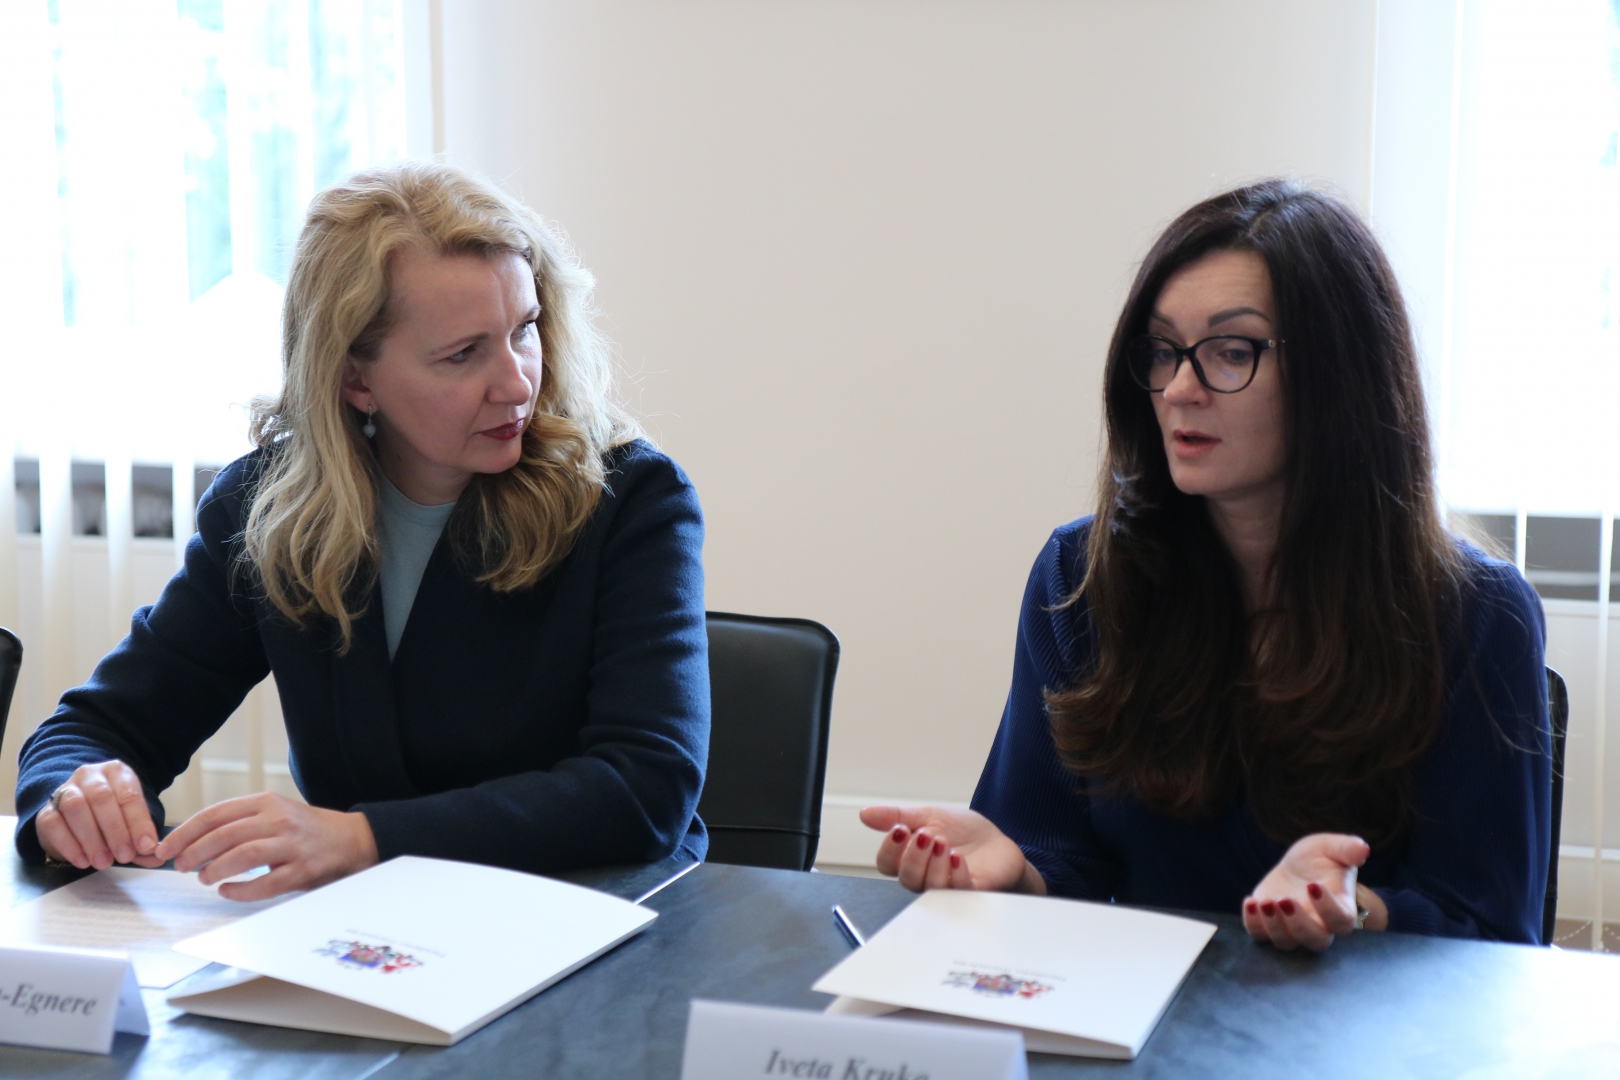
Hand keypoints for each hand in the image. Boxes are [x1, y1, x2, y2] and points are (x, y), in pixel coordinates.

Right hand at [35, 761, 164, 869]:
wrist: (76, 815)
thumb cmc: (111, 815)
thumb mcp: (130, 821)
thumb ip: (142, 839)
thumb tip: (158, 857)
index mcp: (117, 772)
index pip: (129, 794)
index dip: (138, 822)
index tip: (145, 846)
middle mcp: (90, 776)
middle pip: (102, 797)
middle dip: (116, 830)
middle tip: (124, 856)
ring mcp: (65, 790)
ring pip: (76, 807)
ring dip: (92, 838)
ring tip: (104, 862)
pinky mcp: (46, 810)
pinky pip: (53, 824)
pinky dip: (69, 845)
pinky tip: (83, 861)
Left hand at [155, 793, 378, 900]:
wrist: (353, 840)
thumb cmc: (307, 830)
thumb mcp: (275, 813)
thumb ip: (241, 823)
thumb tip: (194, 842)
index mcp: (267, 802)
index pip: (215, 814)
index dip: (185, 832)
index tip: (165, 847)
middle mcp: (279, 820)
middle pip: (224, 834)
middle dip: (194, 852)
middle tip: (180, 866)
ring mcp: (292, 845)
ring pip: (242, 856)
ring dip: (215, 869)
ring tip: (203, 878)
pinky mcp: (303, 870)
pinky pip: (265, 884)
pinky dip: (241, 890)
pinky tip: (228, 891)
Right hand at [860, 805, 1044, 894]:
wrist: (997, 842)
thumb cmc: (961, 832)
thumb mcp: (928, 815)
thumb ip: (897, 816)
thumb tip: (864, 814)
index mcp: (910, 860)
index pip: (887, 863)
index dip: (890, 849)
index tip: (899, 828)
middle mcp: (925, 878)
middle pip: (907, 878)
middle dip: (913, 856)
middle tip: (926, 834)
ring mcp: (948, 888)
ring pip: (930, 887)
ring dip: (934, 864)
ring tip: (942, 842)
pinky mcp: (972, 892)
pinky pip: (959, 891)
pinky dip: (956, 874)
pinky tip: (958, 857)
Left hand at [1243, 832, 1382, 951]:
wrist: (1298, 865)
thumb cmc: (1321, 859)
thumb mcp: (1332, 848)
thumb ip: (1348, 849)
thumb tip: (1362, 849)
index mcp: (1341, 908)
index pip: (1342, 921)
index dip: (1328, 909)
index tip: (1313, 886)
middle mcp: (1319, 925)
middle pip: (1316, 941)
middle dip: (1299, 924)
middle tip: (1285, 900)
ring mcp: (1293, 928)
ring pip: (1287, 943)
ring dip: (1274, 925)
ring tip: (1265, 902)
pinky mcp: (1269, 925)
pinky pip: (1261, 935)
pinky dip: (1253, 924)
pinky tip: (1250, 902)